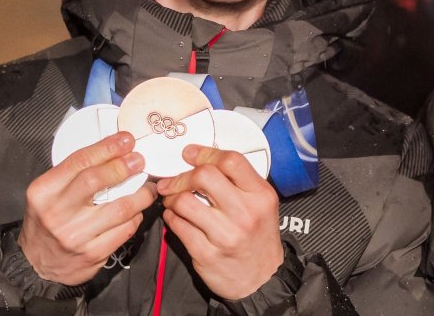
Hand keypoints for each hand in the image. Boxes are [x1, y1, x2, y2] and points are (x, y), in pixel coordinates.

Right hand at [19, 132, 157, 284]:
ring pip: (119, 208)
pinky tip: (136, 211)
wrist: (38, 264)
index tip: (126, 140)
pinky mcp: (93, 253)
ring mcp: (75, 235)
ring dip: (140, 194)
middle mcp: (57, 213)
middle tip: (139, 160)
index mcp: (44, 191)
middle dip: (123, 166)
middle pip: (96, 181)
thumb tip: (113, 152)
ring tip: (147, 187)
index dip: (107, 148)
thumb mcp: (49, 193)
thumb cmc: (47, 221)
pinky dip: (136, 217)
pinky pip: (124, 230)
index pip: (79, 161)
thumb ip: (74, 174)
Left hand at [157, 144, 282, 300]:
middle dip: (182, 175)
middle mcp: (245, 213)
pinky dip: (171, 217)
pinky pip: (177, 226)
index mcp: (260, 195)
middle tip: (173, 180)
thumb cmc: (258, 238)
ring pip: (184, 201)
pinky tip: (175, 218)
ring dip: (171, 197)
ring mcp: (225, 235)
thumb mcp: (261, 204)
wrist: (262, 280)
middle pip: (204, 176)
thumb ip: (239, 182)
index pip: (231, 161)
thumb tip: (203, 160)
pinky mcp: (206, 254)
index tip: (189, 154)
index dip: (205, 153)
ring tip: (172, 200)